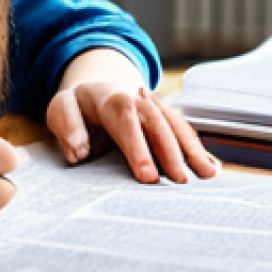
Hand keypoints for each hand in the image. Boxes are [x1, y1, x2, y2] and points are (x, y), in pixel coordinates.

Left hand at [46, 80, 218, 182]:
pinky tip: (211, 166)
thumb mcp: (60, 109)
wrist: (93, 89)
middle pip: (155, 120)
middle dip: (170, 150)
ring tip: (207, 175)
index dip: (138, 147)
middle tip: (180, 182)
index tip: (148, 176)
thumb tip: (79, 151)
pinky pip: (182, 129)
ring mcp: (153, 105)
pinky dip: (197, 147)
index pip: (125, 119)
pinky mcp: (164, 116)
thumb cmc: (76, 107)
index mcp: (107, 98)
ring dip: (191, 148)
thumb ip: (67, 126)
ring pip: (174, 123)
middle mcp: (136, 98)